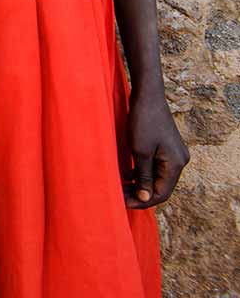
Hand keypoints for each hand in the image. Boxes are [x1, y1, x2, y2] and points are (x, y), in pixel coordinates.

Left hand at [125, 90, 188, 207]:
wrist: (148, 96)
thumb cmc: (143, 121)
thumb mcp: (140, 151)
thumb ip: (143, 176)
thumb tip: (144, 197)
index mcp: (176, 164)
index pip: (161, 193)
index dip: (142, 201)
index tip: (123, 204)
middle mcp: (179, 161)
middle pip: (160, 186)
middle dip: (139, 193)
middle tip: (119, 197)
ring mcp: (173, 153)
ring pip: (156, 176)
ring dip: (139, 183)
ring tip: (121, 188)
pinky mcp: (165, 147)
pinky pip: (154, 166)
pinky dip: (141, 172)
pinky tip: (127, 174)